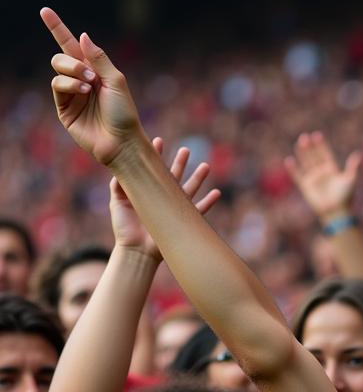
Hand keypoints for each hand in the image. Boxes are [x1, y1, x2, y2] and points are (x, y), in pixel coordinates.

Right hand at [41, 8, 143, 165]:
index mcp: (94, 72)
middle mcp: (81, 80)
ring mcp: (71, 95)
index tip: (45, 10)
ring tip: (89, 86)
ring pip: (57, 69)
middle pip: (61, 56)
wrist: (122, 141)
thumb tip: (82, 36)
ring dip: (73, 73)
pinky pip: (57, 86)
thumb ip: (99, 58)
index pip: (72, 46)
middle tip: (90, 75)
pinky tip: (83, 91)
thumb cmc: (124, 113)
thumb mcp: (116, 81)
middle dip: (73, 61)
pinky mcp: (64, 109)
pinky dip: (69, 85)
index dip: (58, 28)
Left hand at [110, 139, 220, 258]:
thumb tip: (121, 167)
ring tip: (205, 165)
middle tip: (186, 149)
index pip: (152, 169)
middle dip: (180, 162)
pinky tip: (217, 193)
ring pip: (189, 189)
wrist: (136, 251)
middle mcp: (161, 198)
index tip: (158, 140)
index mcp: (146, 191)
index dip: (155, 155)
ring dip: (198, 178)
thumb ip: (118, 185)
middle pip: (174, 176)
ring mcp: (173, 210)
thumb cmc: (124, 228)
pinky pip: (200, 211)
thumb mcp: (117, 203)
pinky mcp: (182, 222)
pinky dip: (209, 203)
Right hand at [284, 132, 359, 221]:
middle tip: (306, 136)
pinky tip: (289, 160)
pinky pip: (297, 176)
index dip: (321, 145)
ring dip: (302, 153)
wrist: (337, 211)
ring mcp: (313, 179)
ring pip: (306, 162)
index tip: (317, 135)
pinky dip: (293, 169)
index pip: (325, 154)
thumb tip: (358, 154)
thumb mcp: (350, 180)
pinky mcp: (306, 186)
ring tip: (300, 143)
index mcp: (332, 169)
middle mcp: (321, 172)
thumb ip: (352, 167)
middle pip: (314, 156)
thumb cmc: (345, 197)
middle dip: (310, 147)